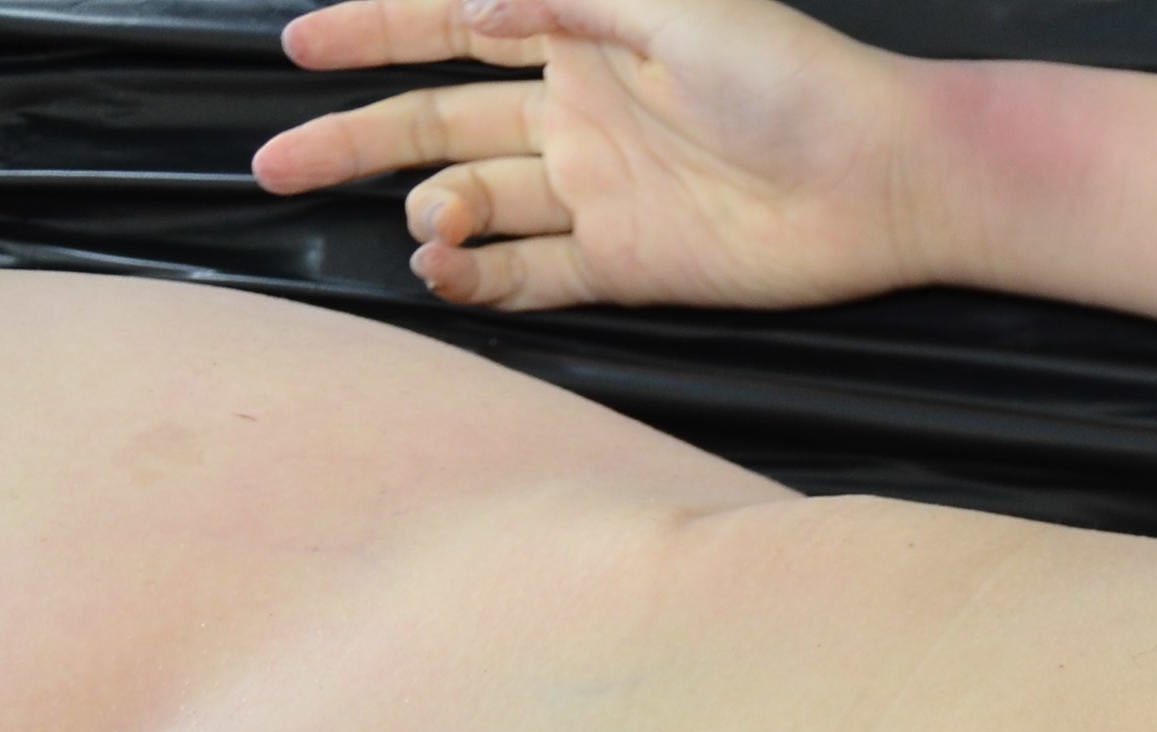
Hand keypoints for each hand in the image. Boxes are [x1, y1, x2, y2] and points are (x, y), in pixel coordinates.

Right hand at [250, 0, 952, 312]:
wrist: (883, 180)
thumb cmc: (792, 75)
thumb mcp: (674, 2)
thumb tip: (467, 2)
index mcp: (579, 33)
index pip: (449, 26)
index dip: (371, 32)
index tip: (296, 48)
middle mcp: (576, 112)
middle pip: (435, 121)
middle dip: (353, 141)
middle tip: (273, 164)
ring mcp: (597, 192)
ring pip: (473, 203)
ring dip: (429, 216)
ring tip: (421, 228)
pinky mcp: (627, 265)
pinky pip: (529, 274)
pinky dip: (478, 279)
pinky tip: (443, 271)